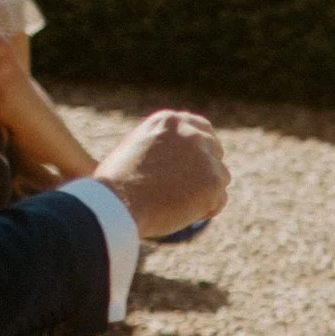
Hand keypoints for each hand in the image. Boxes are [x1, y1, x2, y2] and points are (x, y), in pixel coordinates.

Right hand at [93, 110, 231, 239]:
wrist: (116, 203)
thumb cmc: (115, 185)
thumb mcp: (134, 150)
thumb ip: (159, 147)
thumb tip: (175, 160)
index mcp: (169, 121)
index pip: (201, 128)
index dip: (202, 148)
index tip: (197, 165)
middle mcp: (190, 133)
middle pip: (215, 151)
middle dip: (206, 170)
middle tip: (189, 190)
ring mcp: (204, 156)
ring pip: (219, 176)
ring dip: (205, 192)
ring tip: (175, 205)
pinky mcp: (213, 181)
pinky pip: (220, 199)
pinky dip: (206, 210)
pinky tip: (183, 214)